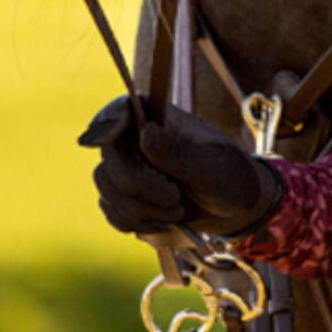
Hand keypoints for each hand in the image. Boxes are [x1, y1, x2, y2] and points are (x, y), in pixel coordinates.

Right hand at [80, 95, 283, 238]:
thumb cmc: (231, 178)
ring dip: (141, 208)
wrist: (235, 210)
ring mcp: (128, 167)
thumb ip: (179, 153)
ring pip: (107, 186)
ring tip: (177, 211)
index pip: (124, 107)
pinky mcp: (125, 196)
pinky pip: (111, 210)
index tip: (96, 140)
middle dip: (138, 185)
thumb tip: (145, 131)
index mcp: (162, 119)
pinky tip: (162, 223)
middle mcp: (138, 139)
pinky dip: (136, 222)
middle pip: (110, 154)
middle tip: (175, 199)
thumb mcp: (214, 167)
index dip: (106, 120)